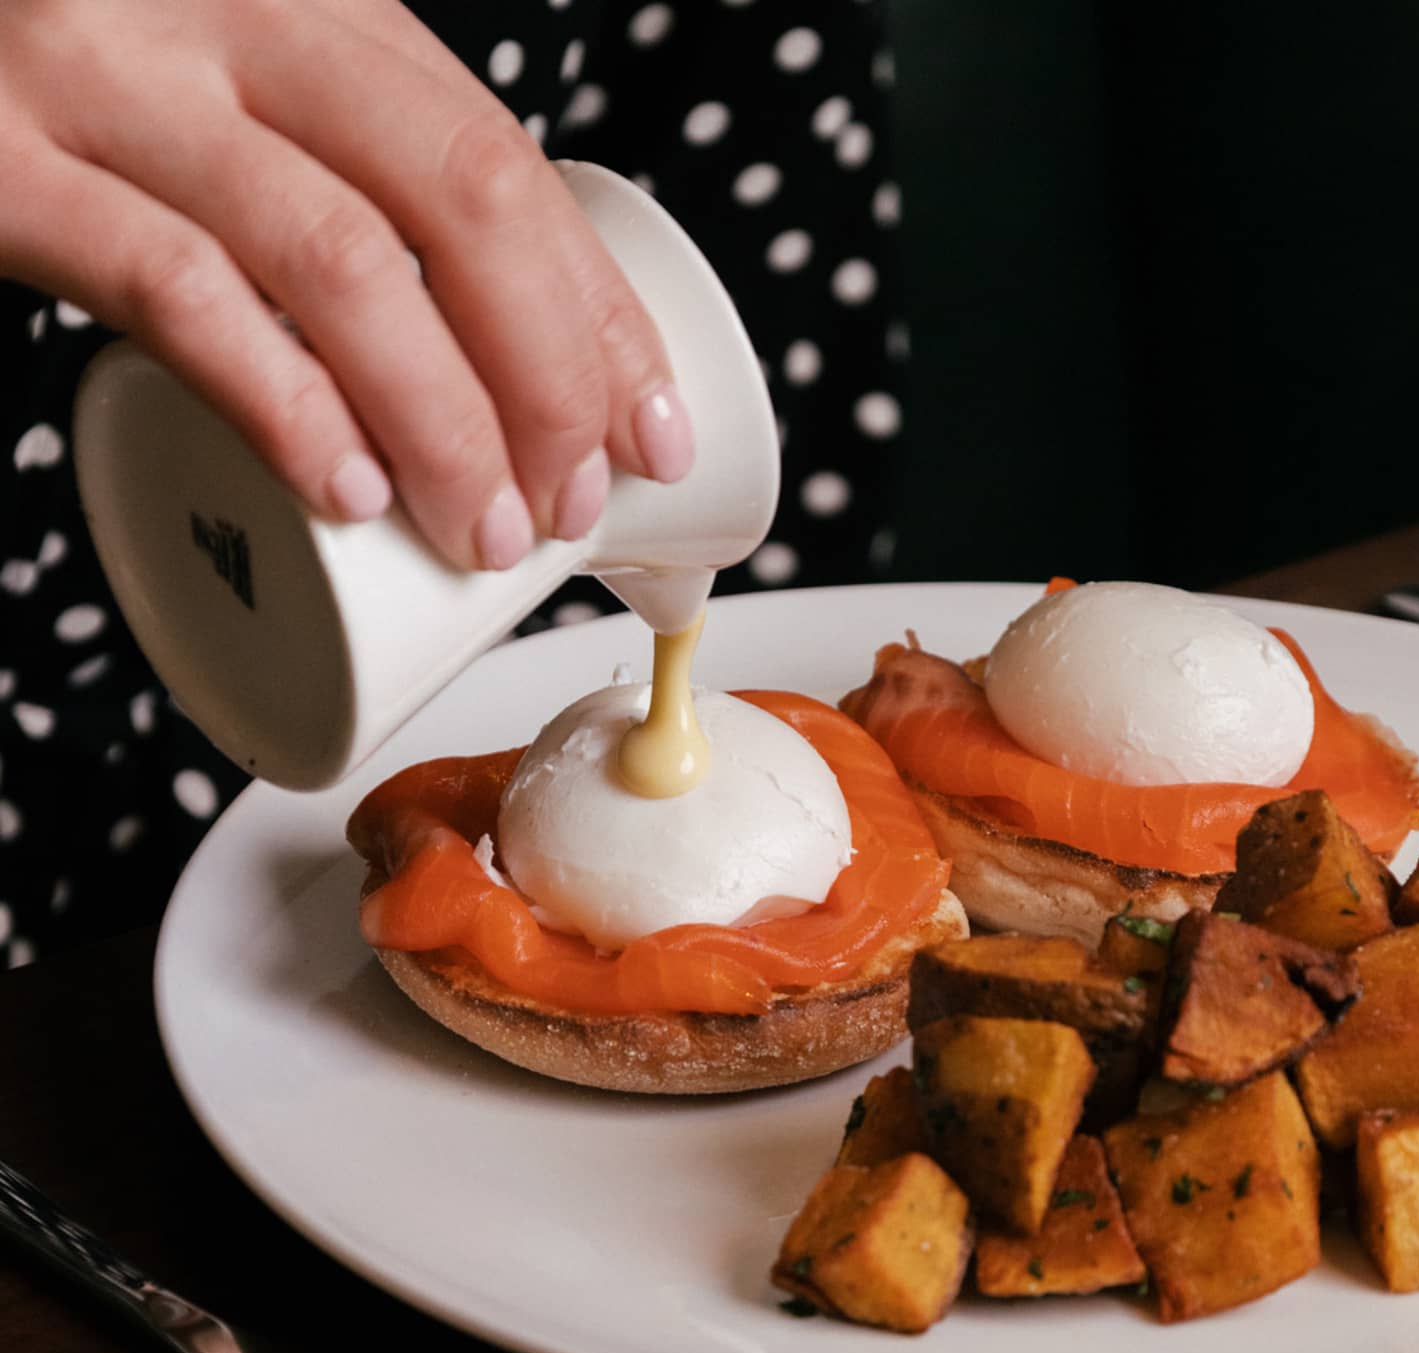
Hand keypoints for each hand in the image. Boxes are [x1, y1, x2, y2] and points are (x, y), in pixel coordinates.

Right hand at [0, 0, 694, 568]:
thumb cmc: (94, 100)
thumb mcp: (248, 104)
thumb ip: (358, 188)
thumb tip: (507, 379)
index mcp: (321, 11)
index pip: (509, 165)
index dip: (599, 315)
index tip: (651, 435)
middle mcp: (233, 20)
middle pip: (462, 204)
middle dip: (548, 379)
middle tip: (568, 505)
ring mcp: (113, 83)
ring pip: (343, 262)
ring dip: (443, 423)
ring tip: (480, 532)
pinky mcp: (5, 169)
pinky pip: (180, 295)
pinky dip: (288, 408)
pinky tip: (349, 492)